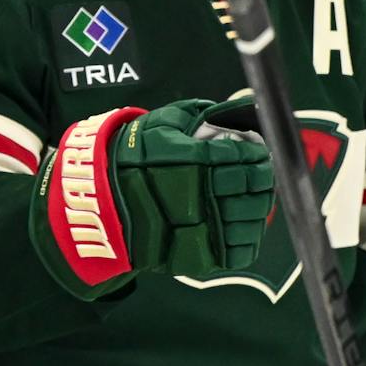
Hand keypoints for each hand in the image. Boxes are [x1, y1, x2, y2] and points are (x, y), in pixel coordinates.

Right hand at [29, 97, 274, 299]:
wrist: (100, 205)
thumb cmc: (129, 160)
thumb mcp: (158, 123)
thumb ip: (195, 113)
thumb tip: (228, 110)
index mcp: (194, 160)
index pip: (242, 157)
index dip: (257, 155)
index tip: (261, 154)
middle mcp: (200, 193)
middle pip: (252, 187)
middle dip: (264, 179)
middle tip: (266, 175)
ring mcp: (200, 227)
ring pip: (251, 219)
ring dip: (260, 208)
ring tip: (258, 200)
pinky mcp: (198, 255)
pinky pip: (239, 251)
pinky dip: (249, 239)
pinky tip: (245, 227)